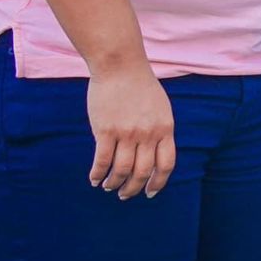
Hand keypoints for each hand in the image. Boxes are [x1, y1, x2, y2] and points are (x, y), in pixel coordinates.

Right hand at [87, 61, 175, 199]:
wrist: (120, 66)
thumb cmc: (140, 86)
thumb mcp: (160, 108)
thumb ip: (159, 129)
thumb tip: (153, 154)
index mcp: (165, 128)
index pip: (166, 164)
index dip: (158, 182)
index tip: (150, 192)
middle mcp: (148, 134)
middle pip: (142, 172)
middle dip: (133, 188)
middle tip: (124, 194)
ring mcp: (127, 133)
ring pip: (121, 170)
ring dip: (114, 183)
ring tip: (108, 186)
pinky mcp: (106, 130)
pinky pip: (102, 161)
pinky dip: (97, 174)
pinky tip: (94, 179)